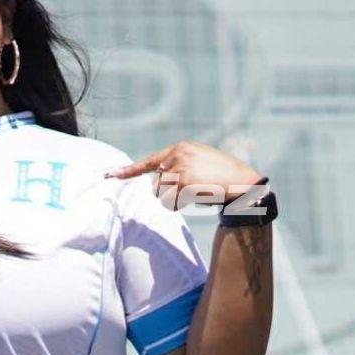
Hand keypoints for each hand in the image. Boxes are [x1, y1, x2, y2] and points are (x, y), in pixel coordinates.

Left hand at [105, 140, 262, 209]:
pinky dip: (179, 206)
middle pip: (156, 183)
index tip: (110, 176)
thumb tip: (160, 180)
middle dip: (170, 193)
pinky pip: (169, 202)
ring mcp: (179, 167)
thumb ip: (181, 165)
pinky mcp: (183, 181)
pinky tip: (197, 198)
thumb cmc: (225, 177)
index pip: (150, 161)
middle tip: (193, 191)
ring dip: (175, 200)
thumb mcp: (201, 162)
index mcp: (182, 148)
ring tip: (197, 193)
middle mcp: (177, 154)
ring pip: (161, 194)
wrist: (244, 183)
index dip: (129, 170)